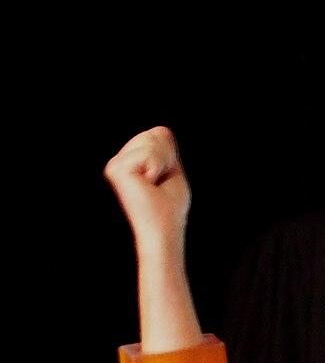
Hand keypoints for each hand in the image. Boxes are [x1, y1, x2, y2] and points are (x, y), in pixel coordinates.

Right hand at [103, 126, 191, 252]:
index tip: (165, 180)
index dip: (171, 156)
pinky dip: (158, 169)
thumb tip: (162, 130)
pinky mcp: (116, 169)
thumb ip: (166, 151)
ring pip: (152, 140)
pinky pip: (149, 154)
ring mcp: (115, 165)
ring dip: (164, 164)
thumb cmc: (169, 209)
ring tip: (154, 187)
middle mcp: (118, 161)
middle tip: (160, 185)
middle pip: (156, 134)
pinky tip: (148, 186)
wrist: (163, 232)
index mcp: (130, 162)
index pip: (159, 134)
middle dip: (168, 158)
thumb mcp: (172, 173)